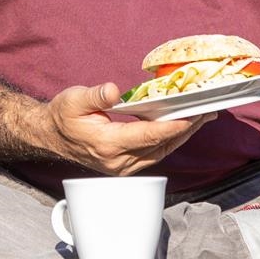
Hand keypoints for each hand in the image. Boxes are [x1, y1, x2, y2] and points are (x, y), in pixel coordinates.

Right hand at [37, 82, 210, 175]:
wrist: (51, 136)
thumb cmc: (63, 116)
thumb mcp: (74, 100)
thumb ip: (95, 96)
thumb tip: (112, 91)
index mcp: (108, 144)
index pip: (149, 136)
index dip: (173, 126)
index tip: (193, 115)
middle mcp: (119, 161)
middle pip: (162, 145)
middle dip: (187, 129)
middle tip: (208, 111)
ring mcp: (123, 167)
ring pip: (162, 151)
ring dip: (182, 135)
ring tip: (202, 117)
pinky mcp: (126, 166)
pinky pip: (155, 153)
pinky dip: (170, 139)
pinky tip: (182, 126)